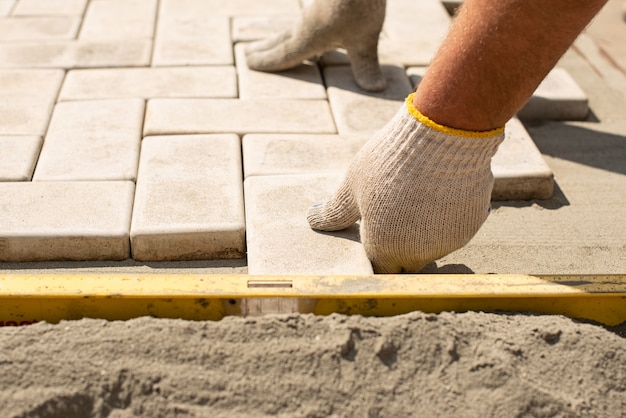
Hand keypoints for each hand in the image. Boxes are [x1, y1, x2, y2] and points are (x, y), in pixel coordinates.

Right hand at [245, 0, 386, 91]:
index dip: (267, 62)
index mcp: (309, 37)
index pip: (284, 54)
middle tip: (248, 53)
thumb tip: (376, 89)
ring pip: (294, 24)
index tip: (248, 63)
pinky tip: (307, 17)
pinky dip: (302, 21)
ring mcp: (314, 5)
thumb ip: (365, 63)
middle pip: (282, 38)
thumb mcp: (365, 39)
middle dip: (267, 48)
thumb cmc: (359, 5)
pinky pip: (308, 10)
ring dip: (281, 34)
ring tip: (273, 39)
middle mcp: (306, 21)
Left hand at [307, 94, 504, 272]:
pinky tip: (439, 189)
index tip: (374, 231)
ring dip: (424, 230)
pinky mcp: (471, 226)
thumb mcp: (353, 185)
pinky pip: (454, 229)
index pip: (377, 268)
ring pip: (431, 245)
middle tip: (395, 211)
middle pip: (405, 261)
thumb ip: (335, 211)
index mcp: (384, 248)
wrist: (444, 136)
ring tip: (417, 192)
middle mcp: (417, 254)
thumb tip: (313, 221)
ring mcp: (447, 242)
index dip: (375, 251)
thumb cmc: (390, 161)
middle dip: (398, 243)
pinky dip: (445, 216)